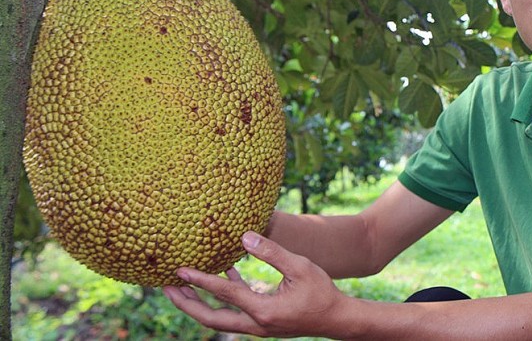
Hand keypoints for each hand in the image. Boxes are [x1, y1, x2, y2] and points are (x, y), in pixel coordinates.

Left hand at [163, 231, 350, 337]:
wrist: (337, 319)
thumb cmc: (321, 292)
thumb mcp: (300, 267)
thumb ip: (272, 252)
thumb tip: (244, 236)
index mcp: (262, 311)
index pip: (224, 295)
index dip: (200, 281)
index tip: (179, 271)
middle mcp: (255, 323)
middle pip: (209, 318)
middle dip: (186, 303)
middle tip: (164, 287)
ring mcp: (257, 325)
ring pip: (219, 318)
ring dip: (199, 302)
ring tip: (181, 285)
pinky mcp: (262, 320)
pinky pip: (234, 310)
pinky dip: (224, 295)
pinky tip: (224, 272)